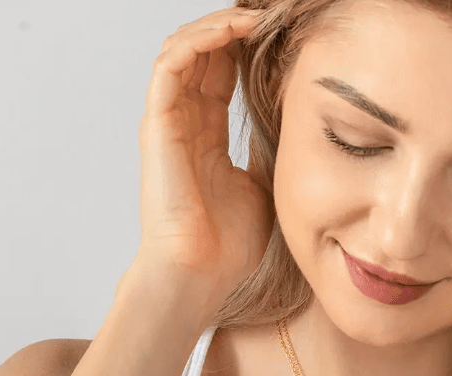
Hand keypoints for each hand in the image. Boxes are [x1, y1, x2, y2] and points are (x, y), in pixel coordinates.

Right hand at [135, 7, 274, 300]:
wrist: (202, 274)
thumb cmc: (229, 244)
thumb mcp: (263, 186)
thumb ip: (268, 148)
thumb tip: (293, 121)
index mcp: (208, 135)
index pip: (225, 72)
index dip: (250, 45)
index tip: (285, 32)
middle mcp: (186, 122)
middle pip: (206, 53)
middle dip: (238, 25)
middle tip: (275, 11)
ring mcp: (169, 122)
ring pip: (187, 48)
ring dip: (222, 24)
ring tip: (259, 13)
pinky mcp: (158, 125)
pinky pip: (173, 64)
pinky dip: (202, 38)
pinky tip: (236, 28)